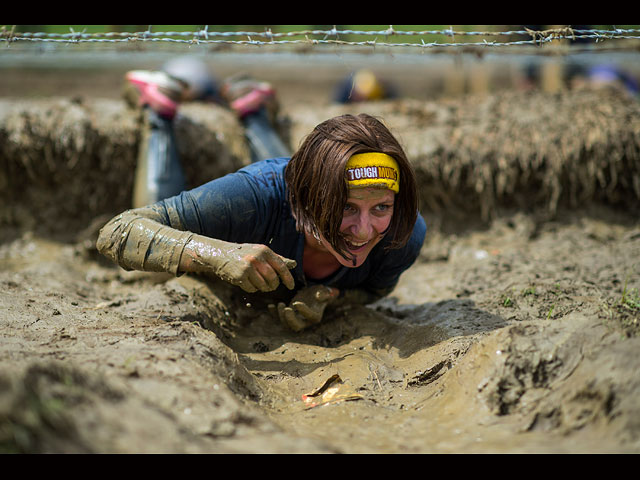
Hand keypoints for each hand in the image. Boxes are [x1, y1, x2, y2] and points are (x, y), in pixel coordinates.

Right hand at [182, 236, 296, 292]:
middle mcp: (257, 258)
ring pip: (263, 285)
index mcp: (265, 251)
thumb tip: (294, 264)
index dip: (288, 278)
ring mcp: (248, 267)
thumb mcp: (261, 252)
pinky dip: (251, 288)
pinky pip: (252, 288)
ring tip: (257, 282)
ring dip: (262, 287)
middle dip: (273, 285)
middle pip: (273, 278)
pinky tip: (246, 282)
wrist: (220, 254)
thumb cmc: (244, 254)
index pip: (281, 267)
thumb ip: (277, 258)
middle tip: (270, 286)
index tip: (291, 286)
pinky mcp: (239, 276)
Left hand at [269, 285, 339, 331]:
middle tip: (286, 309)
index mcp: (315, 316)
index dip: (303, 311)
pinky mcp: (287, 317)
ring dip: (281, 316)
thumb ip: (325, 294)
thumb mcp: (324, 291)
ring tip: (280, 304)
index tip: (296, 303)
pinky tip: (270, 305)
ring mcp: (295, 320)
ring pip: (286, 324)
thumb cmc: (320, 293)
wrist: (312, 296)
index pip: (310, 316)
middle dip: (290, 320)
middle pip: (297, 327)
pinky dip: (274, 313)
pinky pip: (279, 319)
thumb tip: (318, 297)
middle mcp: (305, 321)